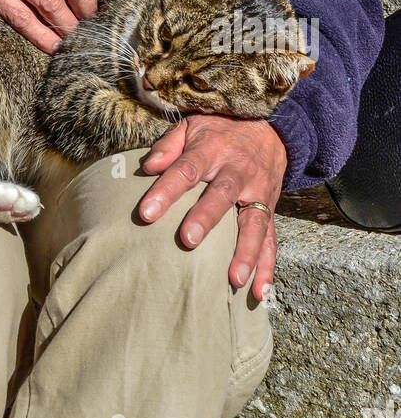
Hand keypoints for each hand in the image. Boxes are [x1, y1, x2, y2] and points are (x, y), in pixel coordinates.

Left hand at [137, 114, 286, 300]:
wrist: (271, 126)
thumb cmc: (221, 130)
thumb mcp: (193, 125)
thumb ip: (169, 145)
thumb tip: (147, 167)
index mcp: (212, 149)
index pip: (185, 169)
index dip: (166, 190)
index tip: (145, 213)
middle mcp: (237, 171)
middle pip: (222, 195)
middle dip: (206, 218)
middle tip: (188, 239)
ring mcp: (258, 192)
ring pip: (254, 222)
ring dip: (245, 252)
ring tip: (234, 279)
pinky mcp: (270, 208)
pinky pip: (272, 239)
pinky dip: (268, 267)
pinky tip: (259, 292)